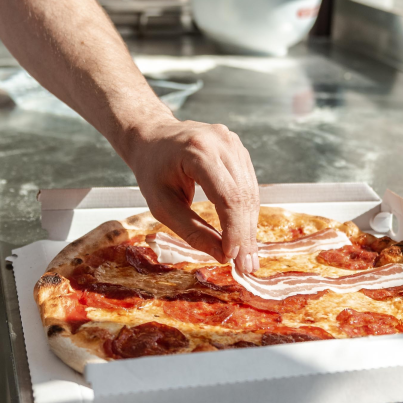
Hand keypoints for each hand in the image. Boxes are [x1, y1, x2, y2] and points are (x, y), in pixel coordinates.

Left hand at [123, 118, 260, 272]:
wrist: (152, 135)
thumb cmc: (152, 170)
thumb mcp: (162, 205)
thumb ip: (192, 230)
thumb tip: (222, 255)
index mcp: (198, 151)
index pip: (227, 197)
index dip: (234, 230)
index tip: (233, 258)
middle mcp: (221, 142)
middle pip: (242, 196)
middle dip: (245, 234)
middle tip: (247, 266)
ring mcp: (232, 142)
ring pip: (250, 192)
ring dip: (250, 226)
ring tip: (248, 256)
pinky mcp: (238, 148)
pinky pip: (248, 185)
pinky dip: (247, 212)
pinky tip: (245, 234)